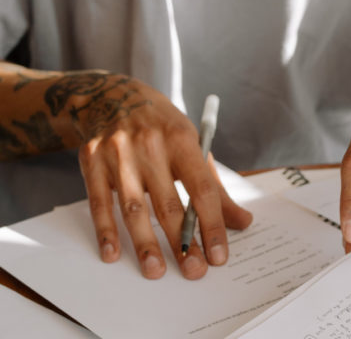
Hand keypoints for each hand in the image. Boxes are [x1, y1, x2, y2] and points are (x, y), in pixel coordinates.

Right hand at [68, 73, 251, 279]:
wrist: (113, 96)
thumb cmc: (161, 127)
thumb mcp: (192, 144)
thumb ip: (215, 186)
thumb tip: (242, 222)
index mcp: (181, 139)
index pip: (202, 188)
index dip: (212, 224)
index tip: (218, 255)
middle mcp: (150, 145)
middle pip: (168, 202)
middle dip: (181, 241)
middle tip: (192, 271)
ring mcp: (118, 152)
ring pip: (133, 206)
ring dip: (145, 243)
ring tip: (156, 270)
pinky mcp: (92, 159)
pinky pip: (99, 201)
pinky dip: (105, 230)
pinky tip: (113, 253)